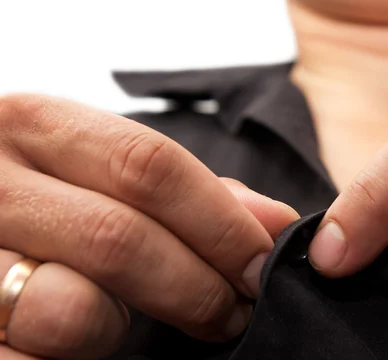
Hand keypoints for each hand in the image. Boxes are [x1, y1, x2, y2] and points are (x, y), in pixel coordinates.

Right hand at [0, 94, 298, 359]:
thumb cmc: (46, 198)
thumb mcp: (99, 170)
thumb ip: (186, 192)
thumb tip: (276, 221)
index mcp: (36, 126)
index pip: (148, 165)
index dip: (220, 222)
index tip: (261, 265)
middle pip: (119, 236)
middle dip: (197, 286)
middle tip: (232, 313)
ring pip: (70, 309)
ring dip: (121, 331)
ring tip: (130, 324)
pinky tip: (77, 348)